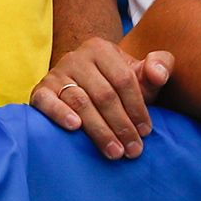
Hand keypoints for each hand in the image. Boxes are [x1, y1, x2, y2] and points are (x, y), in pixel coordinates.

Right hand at [29, 39, 171, 160]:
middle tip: (133, 150)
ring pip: (80, 102)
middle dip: (121, 125)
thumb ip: (159, 67)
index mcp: (102, 49)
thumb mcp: (139, 73)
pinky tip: (75, 128)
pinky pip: (47, 102)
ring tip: (114, 151)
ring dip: (99, 130)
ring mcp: (56, 73)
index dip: (137, 107)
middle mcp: (77, 57)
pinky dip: (60, 114)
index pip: (124, 79)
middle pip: (104, 94)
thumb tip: (158, 74)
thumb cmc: (116, 82)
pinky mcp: (40, 90)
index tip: (146, 132)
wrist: (80, 81)